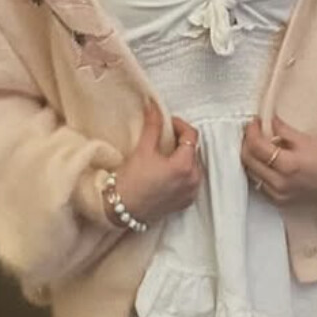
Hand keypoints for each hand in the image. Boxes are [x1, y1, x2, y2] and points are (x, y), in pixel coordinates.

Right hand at [110, 99, 202, 225]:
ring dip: (182, 156)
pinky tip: (166, 170)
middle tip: (164, 137)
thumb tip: (154, 106)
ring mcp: (191, 192)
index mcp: (185, 165)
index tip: (167, 123)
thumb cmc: (131, 181)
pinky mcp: (186, 202)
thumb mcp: (143, 149)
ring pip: (193, 165)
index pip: (191, 135)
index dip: (179, 125)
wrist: (122, 210)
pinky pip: (190, 180)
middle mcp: (193, 180)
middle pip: (194, 150)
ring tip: (164, 154)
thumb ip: (153, 125)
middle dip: (181, 141)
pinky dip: (182, 172)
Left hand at [240, 115, 316, 206]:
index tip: (254, 122)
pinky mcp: (278, 201)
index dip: (251, 132)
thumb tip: (268, 121)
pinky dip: (257, 170)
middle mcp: (279, 183)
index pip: (257, 147)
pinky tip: (264, 161)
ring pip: (250, 173)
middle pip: (248, 160)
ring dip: (249, 157)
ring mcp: (277, 195)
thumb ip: (283, 130)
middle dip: (246, 143)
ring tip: (256, 145)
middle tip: (251, 132)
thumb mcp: (306, 140)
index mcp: (288, 165)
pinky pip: (258, 184)